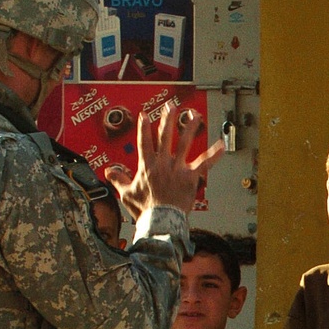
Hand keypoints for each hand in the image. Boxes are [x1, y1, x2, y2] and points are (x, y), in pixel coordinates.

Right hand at [106, 103, 223, 218]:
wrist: (161, 221)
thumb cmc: (145, 210)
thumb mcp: (127, 194)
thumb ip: (118, 180)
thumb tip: (108, 172)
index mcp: (147, 166)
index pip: (144, 142)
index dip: (144, 127)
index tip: (144, 115)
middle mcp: (162, 163)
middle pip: (165, 136)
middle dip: (167, 120)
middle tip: (170, 107)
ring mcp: (177, 168)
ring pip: (184, 143)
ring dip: (189, 128)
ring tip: (194, 115)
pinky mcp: (190, 177)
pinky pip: (204, 163)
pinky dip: (213, 155)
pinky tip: (221, 145)